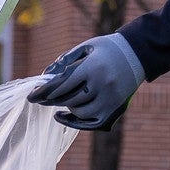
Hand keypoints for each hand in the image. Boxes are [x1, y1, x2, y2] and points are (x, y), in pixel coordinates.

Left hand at [27, 34, 145, 130]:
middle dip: (50, 100)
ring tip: (58, 100)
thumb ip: (65, 61)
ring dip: (65, 107)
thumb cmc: (107, 49)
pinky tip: (63, 115)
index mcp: (93, 67)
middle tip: (38, 99)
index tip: (31, 96)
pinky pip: (92, 122)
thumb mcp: (86, 47)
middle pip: (68, 99)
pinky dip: (76, 122)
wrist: (138, 54)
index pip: (62, 84)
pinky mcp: (114, 108)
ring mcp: (110, 99)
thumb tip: (45, 77)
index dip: (44, 91)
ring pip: (79, 111)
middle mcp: (102, 85)